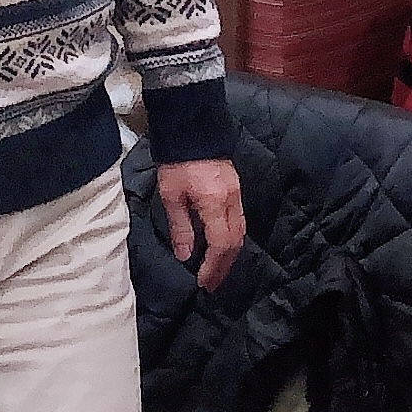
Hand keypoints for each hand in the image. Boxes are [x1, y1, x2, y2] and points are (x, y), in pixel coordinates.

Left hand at [154, 158, 245, 290]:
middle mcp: (231, 200)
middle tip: (211, 283)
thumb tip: (185, 255)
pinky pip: (239, 221)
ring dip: (229, 254)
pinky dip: (231, 239)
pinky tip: (219, 245)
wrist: (193, 129)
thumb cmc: (177, 161)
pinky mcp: (236, 189)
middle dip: (224, 266)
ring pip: (240, 232)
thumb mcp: (171, 196)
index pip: (220, 243)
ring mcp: (237, 193)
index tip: (202, 281)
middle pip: (235, 242)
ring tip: (215, 269)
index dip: (213, 266)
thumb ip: (180, 227)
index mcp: (214, 202)